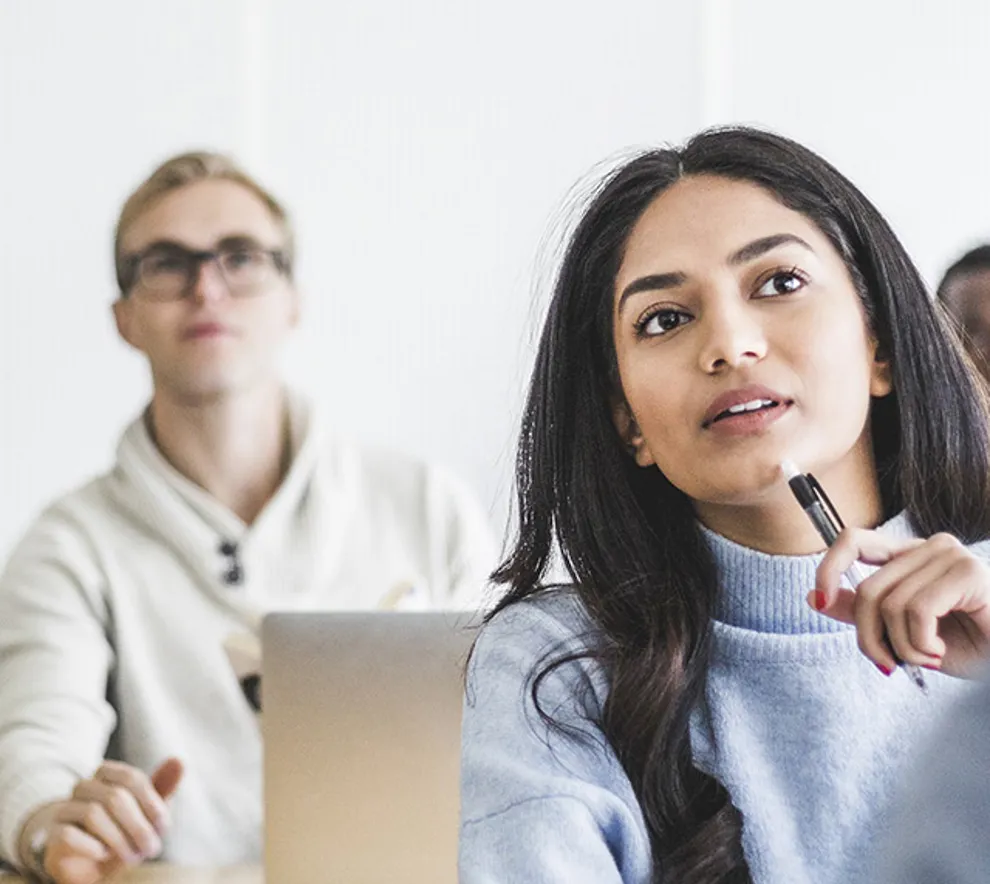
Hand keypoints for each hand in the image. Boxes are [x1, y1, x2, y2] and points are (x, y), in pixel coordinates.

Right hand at [31, 758, 183, 883]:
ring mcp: (64, 809)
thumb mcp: (146, 812)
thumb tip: (179, 761)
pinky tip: (104, 854)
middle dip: (139, 826)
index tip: (164, 827)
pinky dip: (93, 846)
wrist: (85, 862)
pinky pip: (69, 835)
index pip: (131, 778)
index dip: (151, 803)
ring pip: (93, 813)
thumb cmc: (121, 831)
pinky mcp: (51, 834)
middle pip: (115, 797)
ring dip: (119, 839)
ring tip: (132, 855)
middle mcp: (83, 786)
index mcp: (107, 774)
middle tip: (151, 848)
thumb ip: (162, 788)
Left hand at [810, 529, 989, 677]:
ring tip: (926, 658)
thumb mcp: (901, 632)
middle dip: (869, 637)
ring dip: (901, 647)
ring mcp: (950, 555)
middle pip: (868, 587)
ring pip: (889, 603)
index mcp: (909, 554)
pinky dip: (920, 643)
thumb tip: (814, 596)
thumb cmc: (968, 646)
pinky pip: (917, 610)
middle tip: (888, 663)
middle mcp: (928, 546)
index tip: (820, 600)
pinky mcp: (968, 573)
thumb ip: (862, 612)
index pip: (853, 540)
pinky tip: (940, 652)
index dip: (828, 567)